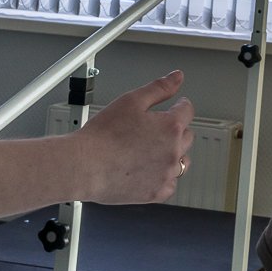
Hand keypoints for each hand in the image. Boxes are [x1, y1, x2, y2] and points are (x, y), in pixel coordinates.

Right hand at [74, 71, 195, 204]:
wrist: (84, 166)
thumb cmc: (102, 136)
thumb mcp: (131, 100)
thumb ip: (159, 88)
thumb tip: (177, 77)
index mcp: (170, 126)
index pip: (187, 110)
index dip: (180, 106)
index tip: (176, 107)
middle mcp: (173, 151)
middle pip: (187, 136)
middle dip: (175, 130)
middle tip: (155, 131)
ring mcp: (166, 174)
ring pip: (182, 161)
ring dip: (173, 154)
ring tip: (152, 152)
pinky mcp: (156, 193)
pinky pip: (171, 184)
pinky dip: (164, 178)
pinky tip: (149, 171)